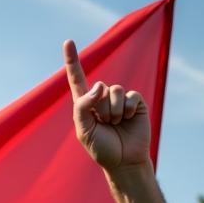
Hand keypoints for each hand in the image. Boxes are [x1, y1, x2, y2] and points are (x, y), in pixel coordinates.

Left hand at [64, 40, 149, 171]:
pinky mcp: (135, 101)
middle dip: (101, 109)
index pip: (78, 80)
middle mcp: (101, 98)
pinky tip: (128, 120)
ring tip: (116, 123)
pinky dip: (127, 110)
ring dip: (114, 111)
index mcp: (85, 105)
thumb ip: (83, 107)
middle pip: (100, 89)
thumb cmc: (102, 148)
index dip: (73, 61)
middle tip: (105, 125)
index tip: (68, 41)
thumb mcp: (85, 131)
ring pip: (115, 91)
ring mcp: (119, 99)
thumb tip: (99, 85)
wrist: (124, 161)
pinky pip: (130, 96)